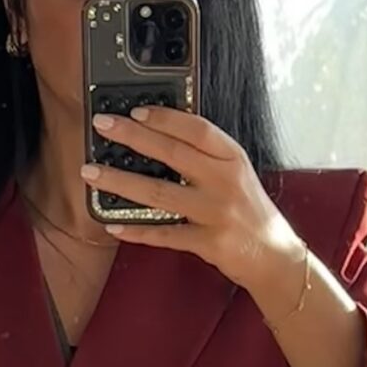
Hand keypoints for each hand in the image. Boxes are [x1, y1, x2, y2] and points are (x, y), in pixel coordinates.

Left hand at [84, 108, 304, 303]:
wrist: (275, 256)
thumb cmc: (250, 211)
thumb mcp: (237, 173)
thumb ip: (206, 155)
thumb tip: (159, 135)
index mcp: (233, 158)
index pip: (196, 128)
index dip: (164, 118)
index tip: (135, 111)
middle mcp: (225, 181)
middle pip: (172, 153)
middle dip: (131, 137)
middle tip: (101, 126)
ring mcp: (216, 213)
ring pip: (159, 194)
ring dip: (120, 181)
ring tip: (91, 173)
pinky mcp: (208, 242)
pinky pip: (164, 235)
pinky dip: (136, 230)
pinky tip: (112, 224)